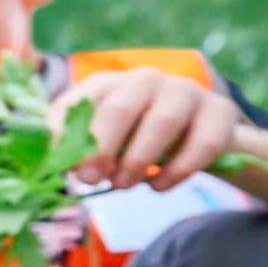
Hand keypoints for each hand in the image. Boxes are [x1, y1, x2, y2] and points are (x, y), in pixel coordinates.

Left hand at [54, 68, 238, 192]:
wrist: (196, 134)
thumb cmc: (133, 138)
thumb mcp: (100, 139)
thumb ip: (74, 146)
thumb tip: (47, 162)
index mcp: (107, 83)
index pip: (82, 103)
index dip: (69, 135)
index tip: (65, 167)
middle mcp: (145, 79)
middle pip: (121, 109)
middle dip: (102, 148)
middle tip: (90, 180)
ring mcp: (185, 91)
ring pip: (163, 122)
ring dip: (139, 158)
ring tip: (122, 184)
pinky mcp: (220, 111)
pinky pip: (202, 142)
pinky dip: (179, 169)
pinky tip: (158, 187)